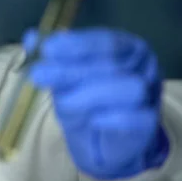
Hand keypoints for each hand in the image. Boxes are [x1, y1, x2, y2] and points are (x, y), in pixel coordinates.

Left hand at [23, 27, 169, 179]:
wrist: (104, 143)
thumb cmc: (87, 101)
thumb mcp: (64, 78)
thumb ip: (51, 58)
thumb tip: (31, 37)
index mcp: (125, 47)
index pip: (105, 41)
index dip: (76, 44)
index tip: (48, 48)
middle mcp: (143, 66)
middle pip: (111, 63)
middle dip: (72, 69)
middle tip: (39, 75)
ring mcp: (150, 94)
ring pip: (129, 88)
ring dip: (92, 94)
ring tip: (64, 102)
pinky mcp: (150, 123)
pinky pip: (137, 118)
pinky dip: (112, 118)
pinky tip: (93, 119)